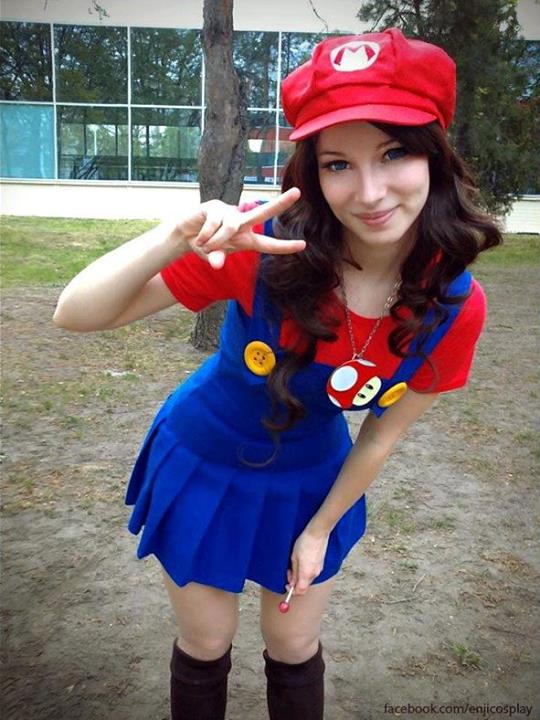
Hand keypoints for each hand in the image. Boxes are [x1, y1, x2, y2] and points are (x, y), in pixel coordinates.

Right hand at [171, 187, 304, 268]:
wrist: (185, 235)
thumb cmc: (205, 246)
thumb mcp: (212, 257)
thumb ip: (217, 259)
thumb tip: (217, 263)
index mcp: (246, 239)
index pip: (268, 244)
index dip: (284, 246)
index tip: (302, 245)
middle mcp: (241, 223)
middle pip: (263, 213)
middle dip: (280, 204)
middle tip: (297, 192)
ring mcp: (229, 213)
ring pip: (231, 227)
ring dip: (216, 241)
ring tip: (204, 245)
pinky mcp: (215, 206)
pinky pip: (214, 224)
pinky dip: (205, 235)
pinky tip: (199, 237)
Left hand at [286, 526, 329, 595]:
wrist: (318, 532)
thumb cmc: (305, 542)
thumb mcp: (294, 557)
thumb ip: (293, 572)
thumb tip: (292, 582)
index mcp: (306, 574)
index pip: (300, 591)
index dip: (292, 591)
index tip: (287, 585)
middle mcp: (314, 574)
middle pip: (304, 585)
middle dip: (295, 582)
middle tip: (289, 572)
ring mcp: (319, 569)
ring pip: (308, 579)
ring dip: (300, 576)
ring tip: (295, 563)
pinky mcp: (321, 564)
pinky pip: (312, 572)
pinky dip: (306, 571)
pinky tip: (302, 561)